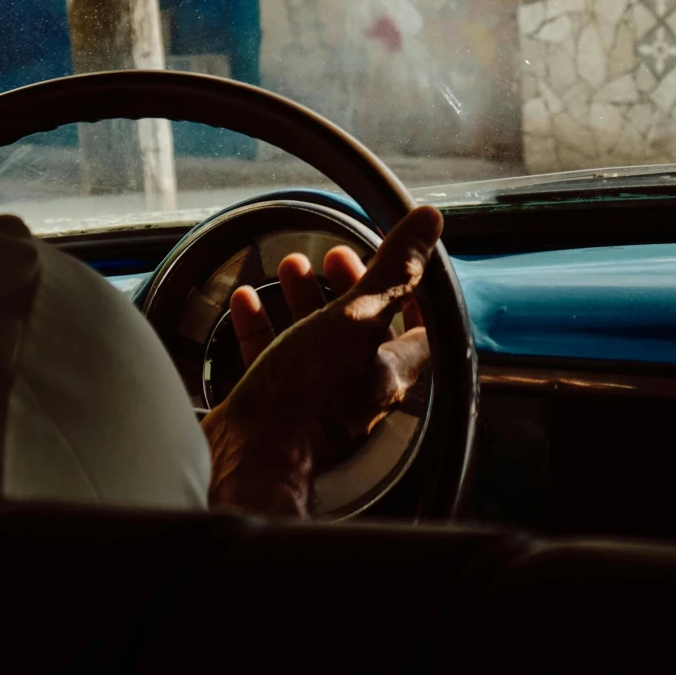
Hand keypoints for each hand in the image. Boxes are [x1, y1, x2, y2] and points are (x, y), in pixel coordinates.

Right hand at [200, 206, 440, 515]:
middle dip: (349, 286)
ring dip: (304, 300)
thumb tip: (428, 222)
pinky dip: (261, 325)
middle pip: (363, 330)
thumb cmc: (309, 394)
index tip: (401, 264)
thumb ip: (394, 272)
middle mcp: (357, 389)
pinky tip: (247, 301)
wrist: (249, 452)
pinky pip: (271, 358)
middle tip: (334, 258)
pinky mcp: (274, 405)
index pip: (424, 331)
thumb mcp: (356, 318)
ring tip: (291, 267)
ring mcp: (315, 399)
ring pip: (315, 341)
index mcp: (389, 371)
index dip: (417, 294)